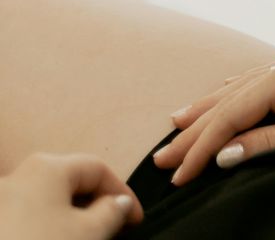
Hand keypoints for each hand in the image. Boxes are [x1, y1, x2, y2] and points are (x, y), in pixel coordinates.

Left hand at [0, 153, 141, 237]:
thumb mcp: (87, 233)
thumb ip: (111, 212)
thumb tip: (120, 203)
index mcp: (48, 166)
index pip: (97, 168)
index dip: (122, 192)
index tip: (136, 219)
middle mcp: (24, 173)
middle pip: (72, 183)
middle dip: (97, 205)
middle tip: (115, 229)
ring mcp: (6, 198)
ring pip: (51, 201)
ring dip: (75, 217)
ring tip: (89, 238)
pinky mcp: (0, 221)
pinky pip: (33, 214)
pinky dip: (52, 225)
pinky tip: (59, 238)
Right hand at [151, 47, 274, 185]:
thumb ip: (270, 142)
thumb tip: (222, 156)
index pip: (234, 112)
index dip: (202, 146)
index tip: (176, 177)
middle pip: (232, 97)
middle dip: (196, 128)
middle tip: (160, 159)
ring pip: (244, 87)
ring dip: (210, 109)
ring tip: (176, 125)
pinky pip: (262, 82)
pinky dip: (236, 95)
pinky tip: (222, 98)